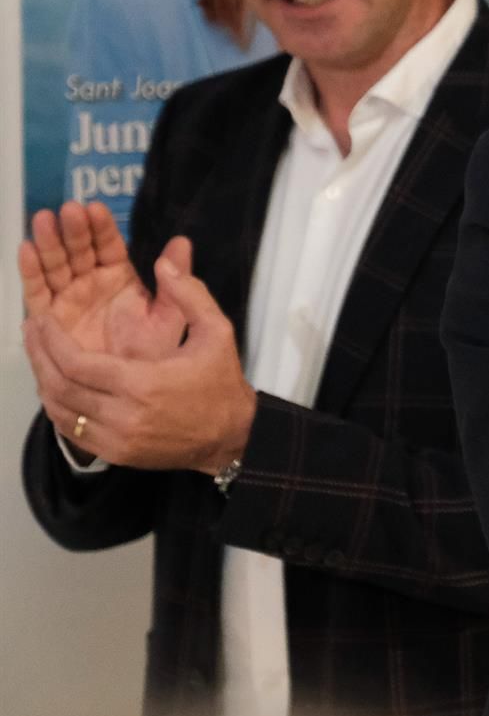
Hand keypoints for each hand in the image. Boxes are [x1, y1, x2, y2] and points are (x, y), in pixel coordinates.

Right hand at [20, 201, 188, 363]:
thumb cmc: (157, 354)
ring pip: (56, 267)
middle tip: (68, 209)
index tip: (95, 207)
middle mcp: (91, 286)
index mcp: (120, 279)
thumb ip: (178, 281)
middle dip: (73, 230)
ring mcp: (69, 302)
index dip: (101, 227)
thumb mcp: (172, 315)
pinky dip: (32, 273)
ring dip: (49, 244)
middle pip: (79, 251)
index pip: (109, 246)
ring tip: (43, 220)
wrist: (141, 395)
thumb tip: (183, 241)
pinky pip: (38, 295)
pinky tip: (27, 251)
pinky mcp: (52, 322)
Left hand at [22, 252, 255, 474]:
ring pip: (61, 412)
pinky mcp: (116, 454)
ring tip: (38, 357)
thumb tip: (164, 262)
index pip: (77, 364)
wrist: (232, 434)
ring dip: (44, 383)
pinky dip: (59, 409)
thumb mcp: (217, 331)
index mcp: (143, 384)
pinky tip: (56, 387)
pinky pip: (73, 432)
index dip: (52, 341)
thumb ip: (190, 295)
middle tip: (30, 332)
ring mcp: (117, 440)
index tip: (41, 320)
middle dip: (39, 358)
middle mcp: (123, 416)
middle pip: (61, 387)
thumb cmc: (221, 381)